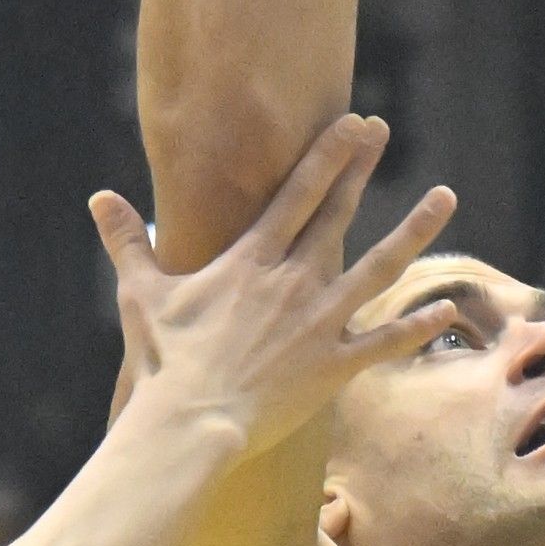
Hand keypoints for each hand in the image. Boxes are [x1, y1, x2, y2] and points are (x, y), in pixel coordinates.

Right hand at [92, 114, 454, 460]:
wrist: (191, 423)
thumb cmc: (165, 361)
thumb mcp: (142, 294)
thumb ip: (125, 241)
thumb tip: (98, 198)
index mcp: (251, 260)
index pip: (296, 194)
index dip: (326, 155)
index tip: (351, 122)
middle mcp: (293, 281)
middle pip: (336, 213)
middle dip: (360, 168)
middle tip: (383, 131)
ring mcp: (320, 322)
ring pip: (378, 267)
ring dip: (414, 230)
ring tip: (445, 197)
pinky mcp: (335, 365)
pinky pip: (384, 341)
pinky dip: (416, 327)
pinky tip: (446, 309)